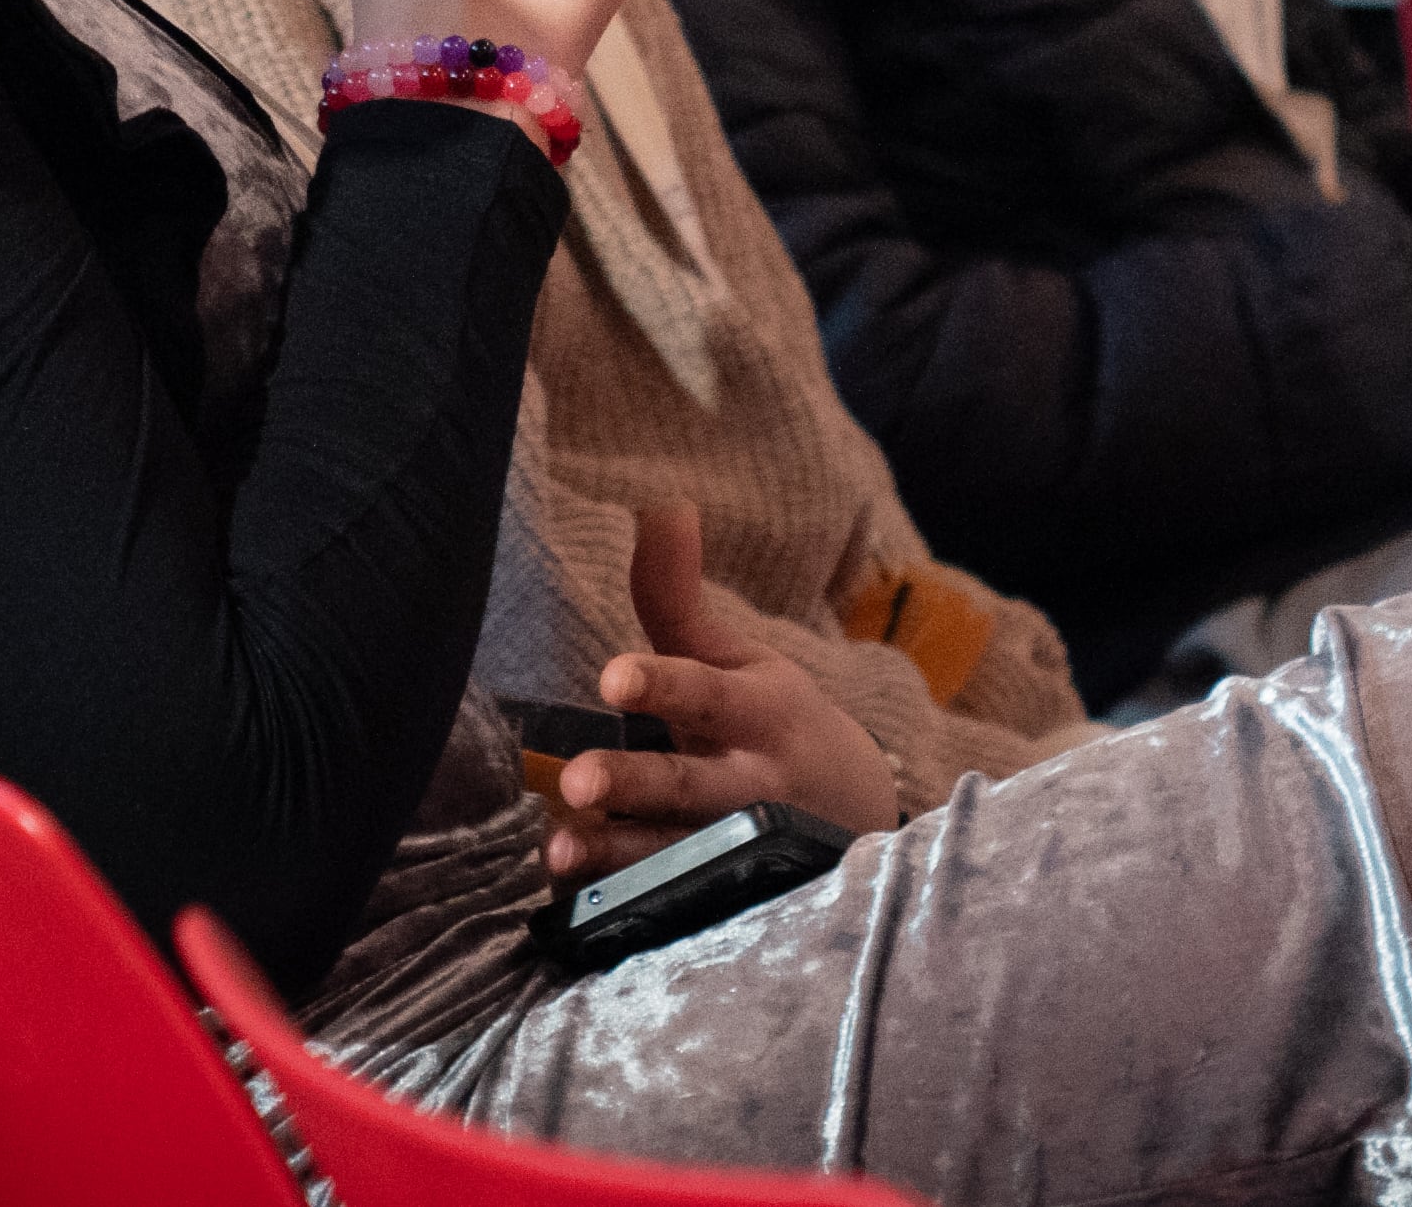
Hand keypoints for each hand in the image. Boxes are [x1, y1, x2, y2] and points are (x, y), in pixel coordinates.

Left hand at [544, 505, 898, 883]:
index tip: (612, 679)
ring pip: (676, 856)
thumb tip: (659, 506)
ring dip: (618, 855)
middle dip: (636, 785)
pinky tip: (573, 899)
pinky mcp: (723, 902)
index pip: (705, 695)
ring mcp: (739, 854)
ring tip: (559, 849)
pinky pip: (671, 906)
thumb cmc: (770, 720)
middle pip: (690, 787)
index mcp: (757, 712)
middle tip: (578, 784)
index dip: (662, 686)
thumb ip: (678, 599)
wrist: (852, 817)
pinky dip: (625, 905)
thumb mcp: (738, 659)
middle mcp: (751, 785)